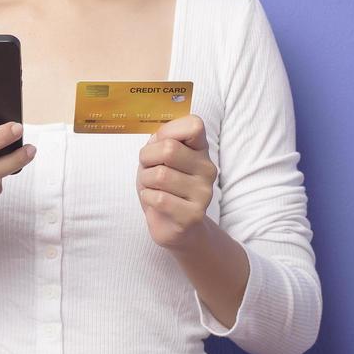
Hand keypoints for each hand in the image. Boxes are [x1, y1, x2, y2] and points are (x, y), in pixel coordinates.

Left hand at [135, 114, 216, 250]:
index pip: (194, 125)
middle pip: (169, 149)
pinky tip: (155, 203)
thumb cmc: (165, 188)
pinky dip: (148, 198)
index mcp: (201, 150)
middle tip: (149, 170)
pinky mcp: (193, 215)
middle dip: (147, 159)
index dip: (168, 131)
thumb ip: (161, 142)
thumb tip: (160, 137)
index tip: (160, 144)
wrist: (178, 228)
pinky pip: (159, 199)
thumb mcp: (160, 158)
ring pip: (160, 175)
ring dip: (146, 182)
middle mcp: (207, 169)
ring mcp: (203, 193)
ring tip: (152, 188)